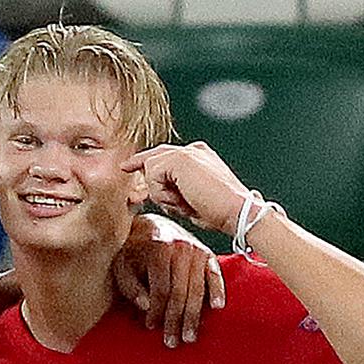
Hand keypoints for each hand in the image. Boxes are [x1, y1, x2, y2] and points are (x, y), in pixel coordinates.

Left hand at [114, 213, 225, 347]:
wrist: (150, 225)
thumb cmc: (133, 251)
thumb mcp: (122, 266)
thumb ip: (131, 287)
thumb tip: (147, 307)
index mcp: (158, 247)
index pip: (160, 288)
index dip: (156, 310)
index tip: (151, 327)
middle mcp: (180, 247)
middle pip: (180, 292)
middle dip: (175, 320)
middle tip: (172, 342)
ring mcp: (197, 249)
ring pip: (197, 289)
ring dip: (193, 316)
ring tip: (189, 337)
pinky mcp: (207, 253)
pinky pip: (215, 275)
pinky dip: (217, 291)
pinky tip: (216, 308)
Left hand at [121, 142, 252, 234]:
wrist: (238, 212)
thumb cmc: (221, 213)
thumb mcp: (192, 201)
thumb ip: (175, 192)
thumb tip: (156, 194)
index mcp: (199, 157)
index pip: (166, 157)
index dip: (147, 163)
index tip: (128, 166)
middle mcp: (193, 150)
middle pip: (155, 156)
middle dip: (140, 165)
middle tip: (125, 167)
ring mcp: (186, 152)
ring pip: (152, 170)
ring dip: (162, 194)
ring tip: (184, 204)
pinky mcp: (179, 159)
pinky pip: (153, 175)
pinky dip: (162, 193)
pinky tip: (181, 201)